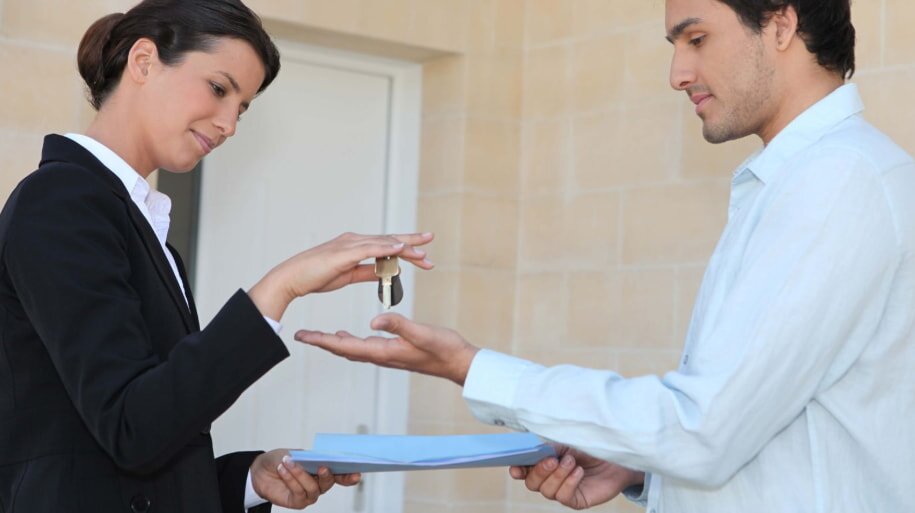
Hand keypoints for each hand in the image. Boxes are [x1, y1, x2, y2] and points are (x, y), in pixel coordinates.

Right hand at [249, 232, 434, 319]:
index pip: (386, 246)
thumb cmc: (316, 277)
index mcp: (356, 246)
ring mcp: (349, 244)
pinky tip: (400, 249)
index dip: (406, 249)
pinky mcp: (344, 253)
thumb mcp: (349, 275)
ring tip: (423, 252)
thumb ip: (369, 272)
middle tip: (431, 241)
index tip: (424, 255)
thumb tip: (388, 272)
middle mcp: (355, 240)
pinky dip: (386, 248)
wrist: (291, 279)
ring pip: (383, 243)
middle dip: (412, 243)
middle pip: (389, 241)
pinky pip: (370, 249)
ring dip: (404, 247)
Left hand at [250, 449, 360, 508]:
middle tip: (323, 467)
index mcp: (323, 469)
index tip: (356, 472)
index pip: (341, 474)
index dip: (350, 475)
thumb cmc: (282, 459)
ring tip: (288, 462)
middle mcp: (319, 484)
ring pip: (313, 488)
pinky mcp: (298, 502)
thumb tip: (317, 460)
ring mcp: (309, 494)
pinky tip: (283, 469)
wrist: (261, 469)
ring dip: (300, 474)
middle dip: (328, 475)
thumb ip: (307, 457)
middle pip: (330, 483)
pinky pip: (299, 493)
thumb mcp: (295, 453)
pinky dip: (291, 479)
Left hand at [295, 313, 478, 384]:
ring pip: (353, 349)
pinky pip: (365, 346)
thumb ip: (398, 326)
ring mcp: (387, 354)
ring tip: (318, 336)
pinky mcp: (394, 351)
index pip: (345, 347)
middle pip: (343, 350)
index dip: (322, 341)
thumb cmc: (443, 348)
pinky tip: (348, 335)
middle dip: (321, 342)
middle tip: (301, 335)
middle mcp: (381, 355)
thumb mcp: (421, 333)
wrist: (459, 362)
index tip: (302, 336)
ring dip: (334, 343)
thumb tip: (373, 321)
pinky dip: (351, 341)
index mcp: (383, 351)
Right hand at [509, 445, 643, 509]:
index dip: (517, 469)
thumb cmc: (591, 446)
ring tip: (572, 462)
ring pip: (546, 491)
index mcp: (544, 462)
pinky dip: (569, 483)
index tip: (516, 467)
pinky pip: (563, 496)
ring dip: (558, 475)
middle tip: (553, 459)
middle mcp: (550, 479)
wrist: (618, 457)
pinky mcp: (576, 500)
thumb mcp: (568, 441)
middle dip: (540, 471)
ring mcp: (562, 490)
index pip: (523, 470)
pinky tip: (579, 472)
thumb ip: (550, 446)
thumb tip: (535, 450)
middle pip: (532, 483)